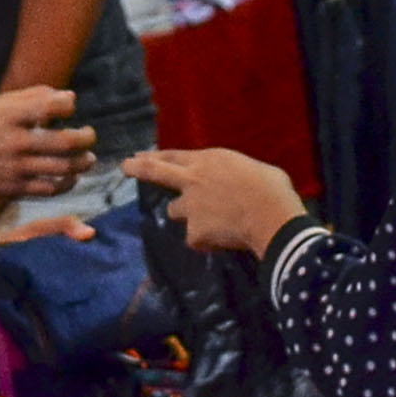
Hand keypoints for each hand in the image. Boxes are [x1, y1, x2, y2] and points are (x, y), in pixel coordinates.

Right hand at [0, 87, 96, 203]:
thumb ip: (32, 97)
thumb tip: (69, 98)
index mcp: (9, 116)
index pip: (50, 106)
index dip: (68, 104)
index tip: (69, 106)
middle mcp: (14, 142)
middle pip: (65, 142)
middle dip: (86, 138)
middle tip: (90, 135)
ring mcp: (15, 168)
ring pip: (63, 168)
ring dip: (82, 162)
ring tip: (88, 158)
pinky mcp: (14, 189)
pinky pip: (50, 188)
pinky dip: (67, 183)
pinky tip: (71, 176)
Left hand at [129, 147, 306, 257]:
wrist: (271, 216)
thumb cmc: (271, 188)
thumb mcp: (251, 168)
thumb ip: (233, 174)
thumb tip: (237, 182)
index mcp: (208, 160)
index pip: (173, 156)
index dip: (155, 156)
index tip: (138, 155)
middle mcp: (192, 181)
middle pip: (155, 172)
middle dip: (136, 168)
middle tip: (124, 167)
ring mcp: (190, 207)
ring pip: (176, 211)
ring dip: (187, 215)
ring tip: (211, 220)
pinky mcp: (194, 232)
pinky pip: (196, 238)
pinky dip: (207, 241)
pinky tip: (224, 240)